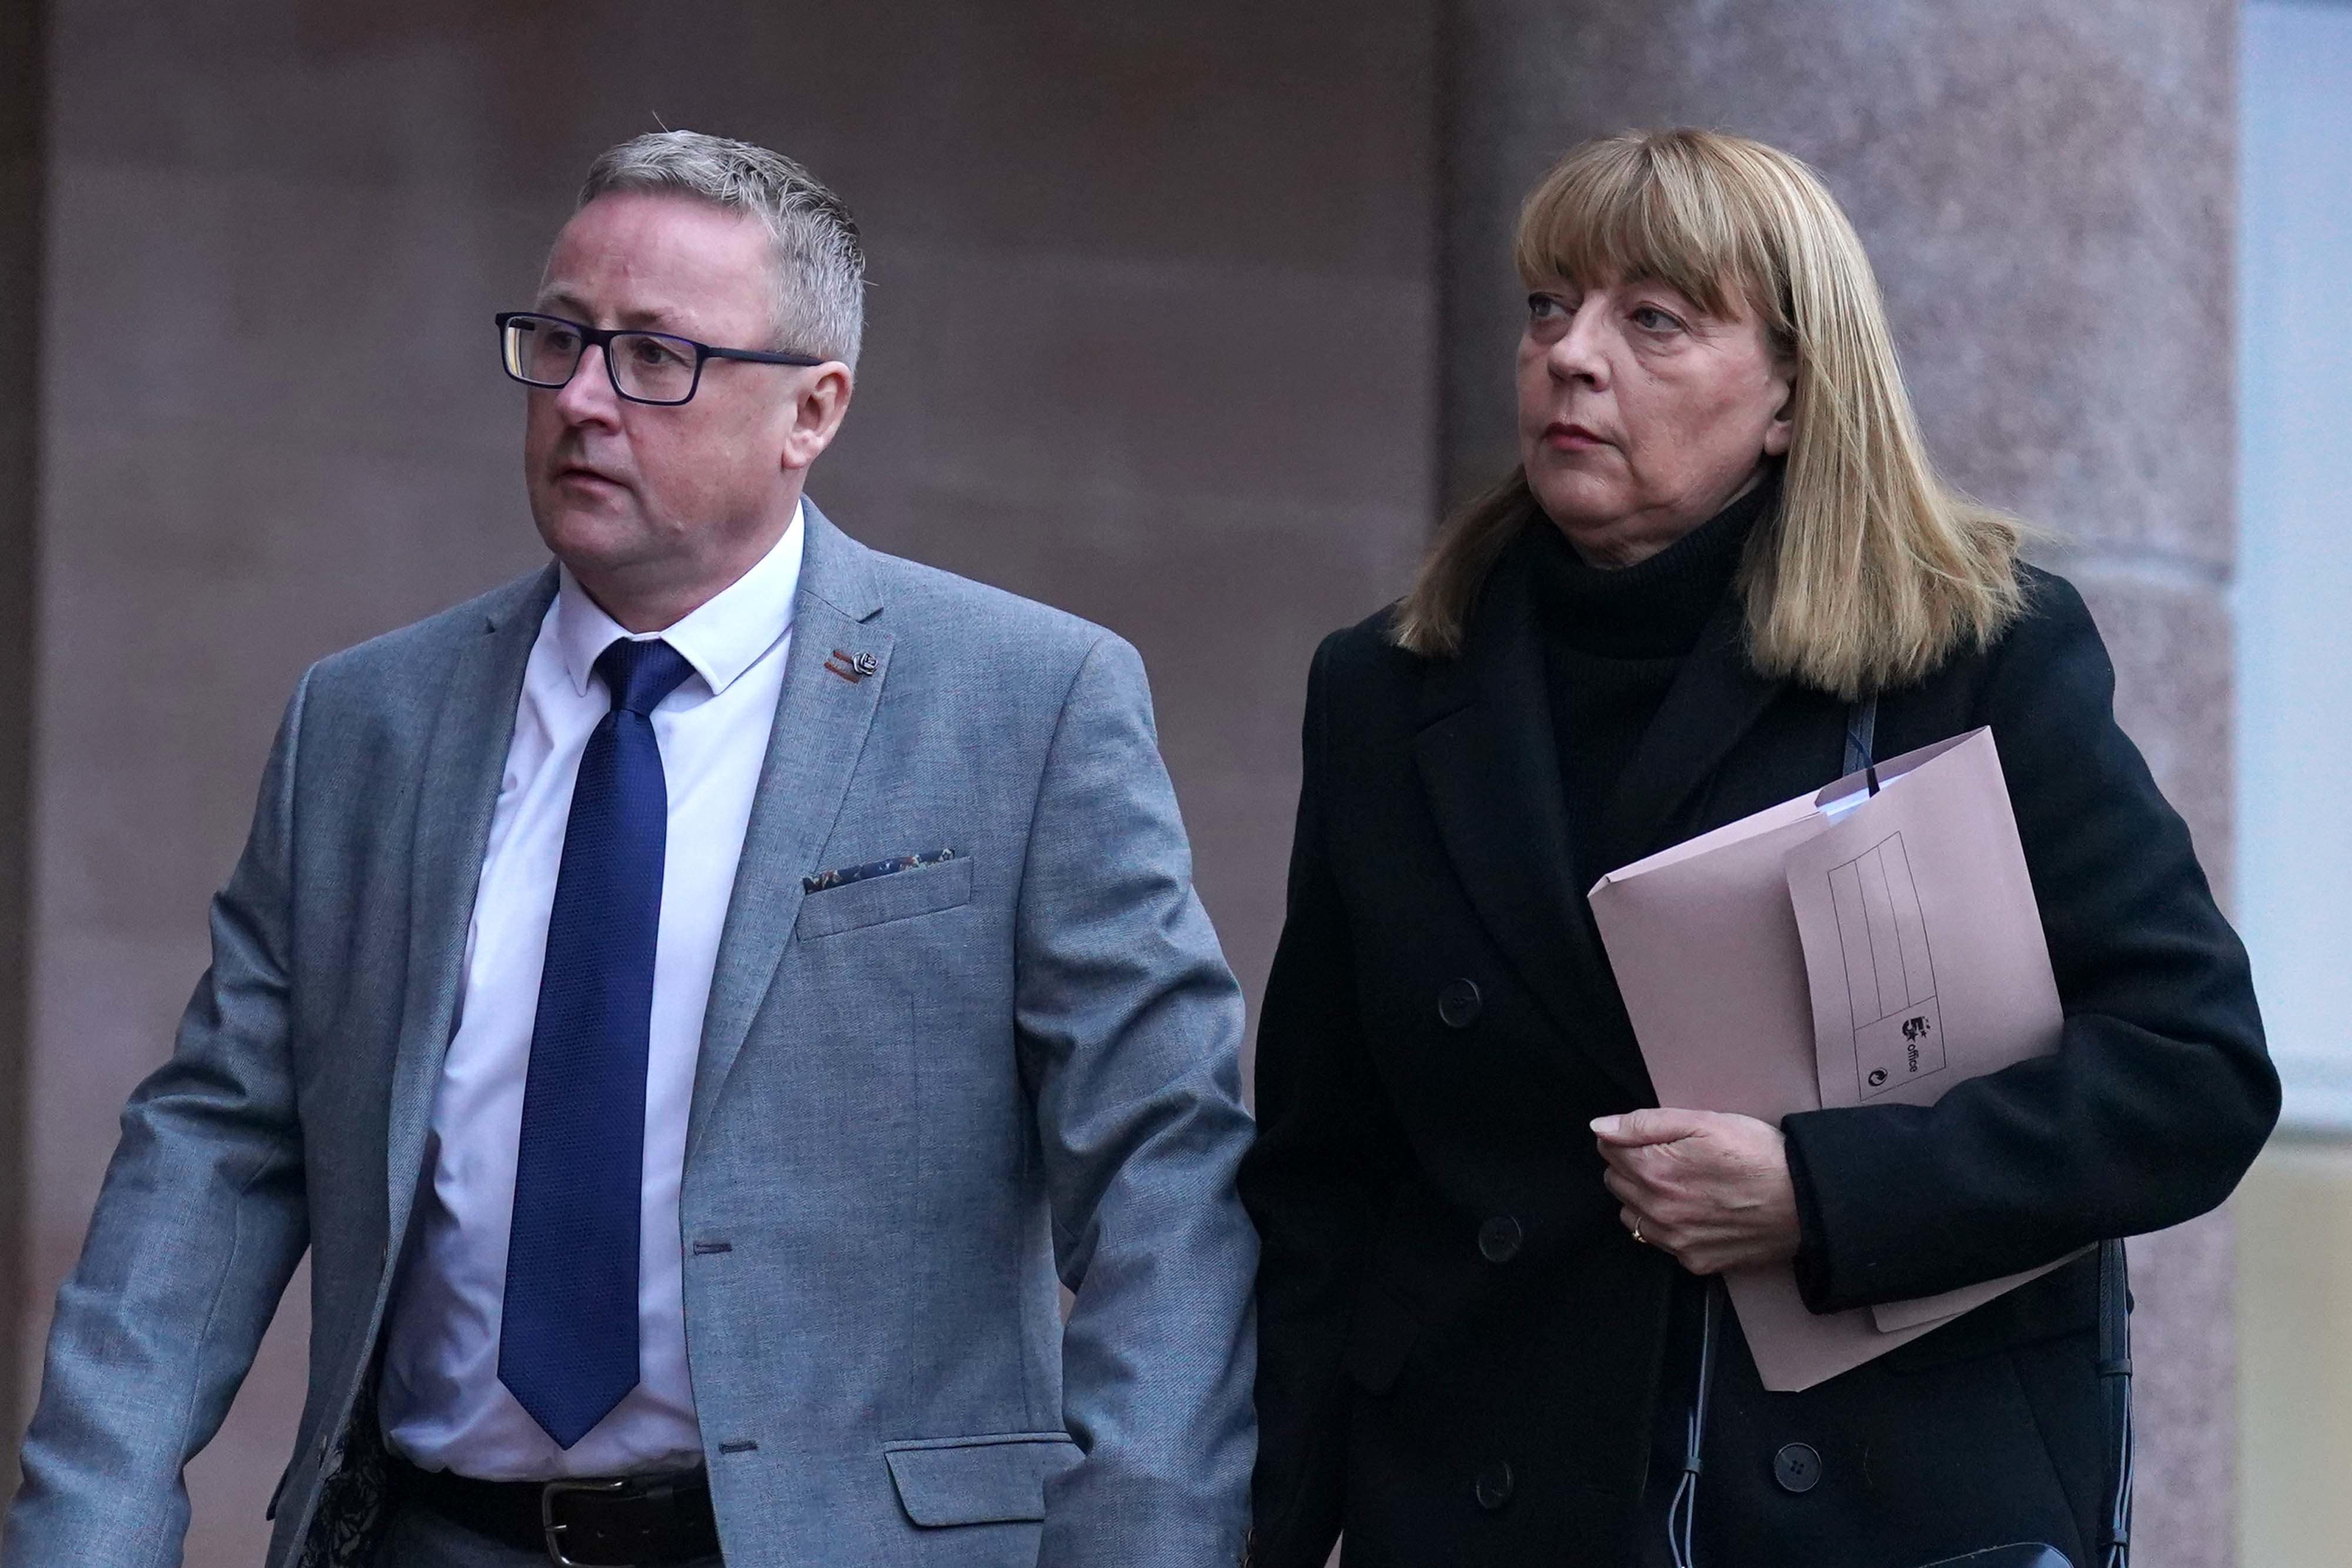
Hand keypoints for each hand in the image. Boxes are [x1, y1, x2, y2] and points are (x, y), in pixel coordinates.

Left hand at [1591, 1108, 1800, 1274]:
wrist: (1807, 1201)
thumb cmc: (1758, 1154)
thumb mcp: (1703, 1121)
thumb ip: (1645, 1124)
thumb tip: (1600, 1128)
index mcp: (1654, 1172)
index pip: (1609, 1150)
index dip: (1629, 1138)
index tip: (1655, 1137)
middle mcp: (1658, 1212)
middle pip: (1616, 1183)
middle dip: (1634, 1166)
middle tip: (1672, 1158)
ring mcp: (1676, 1242)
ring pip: (1632, 1216)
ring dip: (1644, 1199)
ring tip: (1683, 1185)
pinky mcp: (1695, 1262)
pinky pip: (1661, 1243)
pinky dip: (1669, 1227)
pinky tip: (1697, 1211)